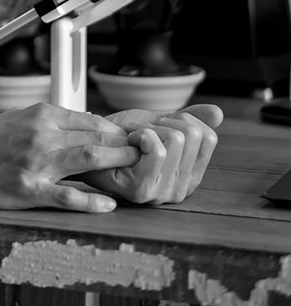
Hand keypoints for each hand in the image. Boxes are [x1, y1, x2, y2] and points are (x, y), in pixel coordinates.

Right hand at [0, 102, 140, 213]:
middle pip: (96, 137)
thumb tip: (88, 125)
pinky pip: (67, 196)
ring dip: (118, 163)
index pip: (91, 120)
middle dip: (126, 144)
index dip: (118, 130)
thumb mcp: (22, 118)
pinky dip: (92, 201)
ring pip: (89, 160)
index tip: (135, 138)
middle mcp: (43, 135)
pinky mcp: (29, 190)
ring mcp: (37, 164)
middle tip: (149, 152)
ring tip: (139, 169)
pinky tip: (110, 204)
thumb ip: (53, 120)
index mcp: (42, 115)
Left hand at [82, 103, 222, 204]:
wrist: (87, 143)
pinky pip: (157, 149)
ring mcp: (162, 192)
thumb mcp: (160, 123)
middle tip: (139, 133)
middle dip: (162, 122)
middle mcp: (181, 189)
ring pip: (177, 139)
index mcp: (190, 174)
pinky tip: (127, 142)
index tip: (158, 126)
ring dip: (148, 128)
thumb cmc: (120, 136)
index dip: (181, 120)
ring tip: (131, 138)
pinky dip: (141, 134)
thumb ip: (190, 119)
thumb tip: (218, 113)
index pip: (208, 137)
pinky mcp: (142, 190)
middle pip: (193, 135)